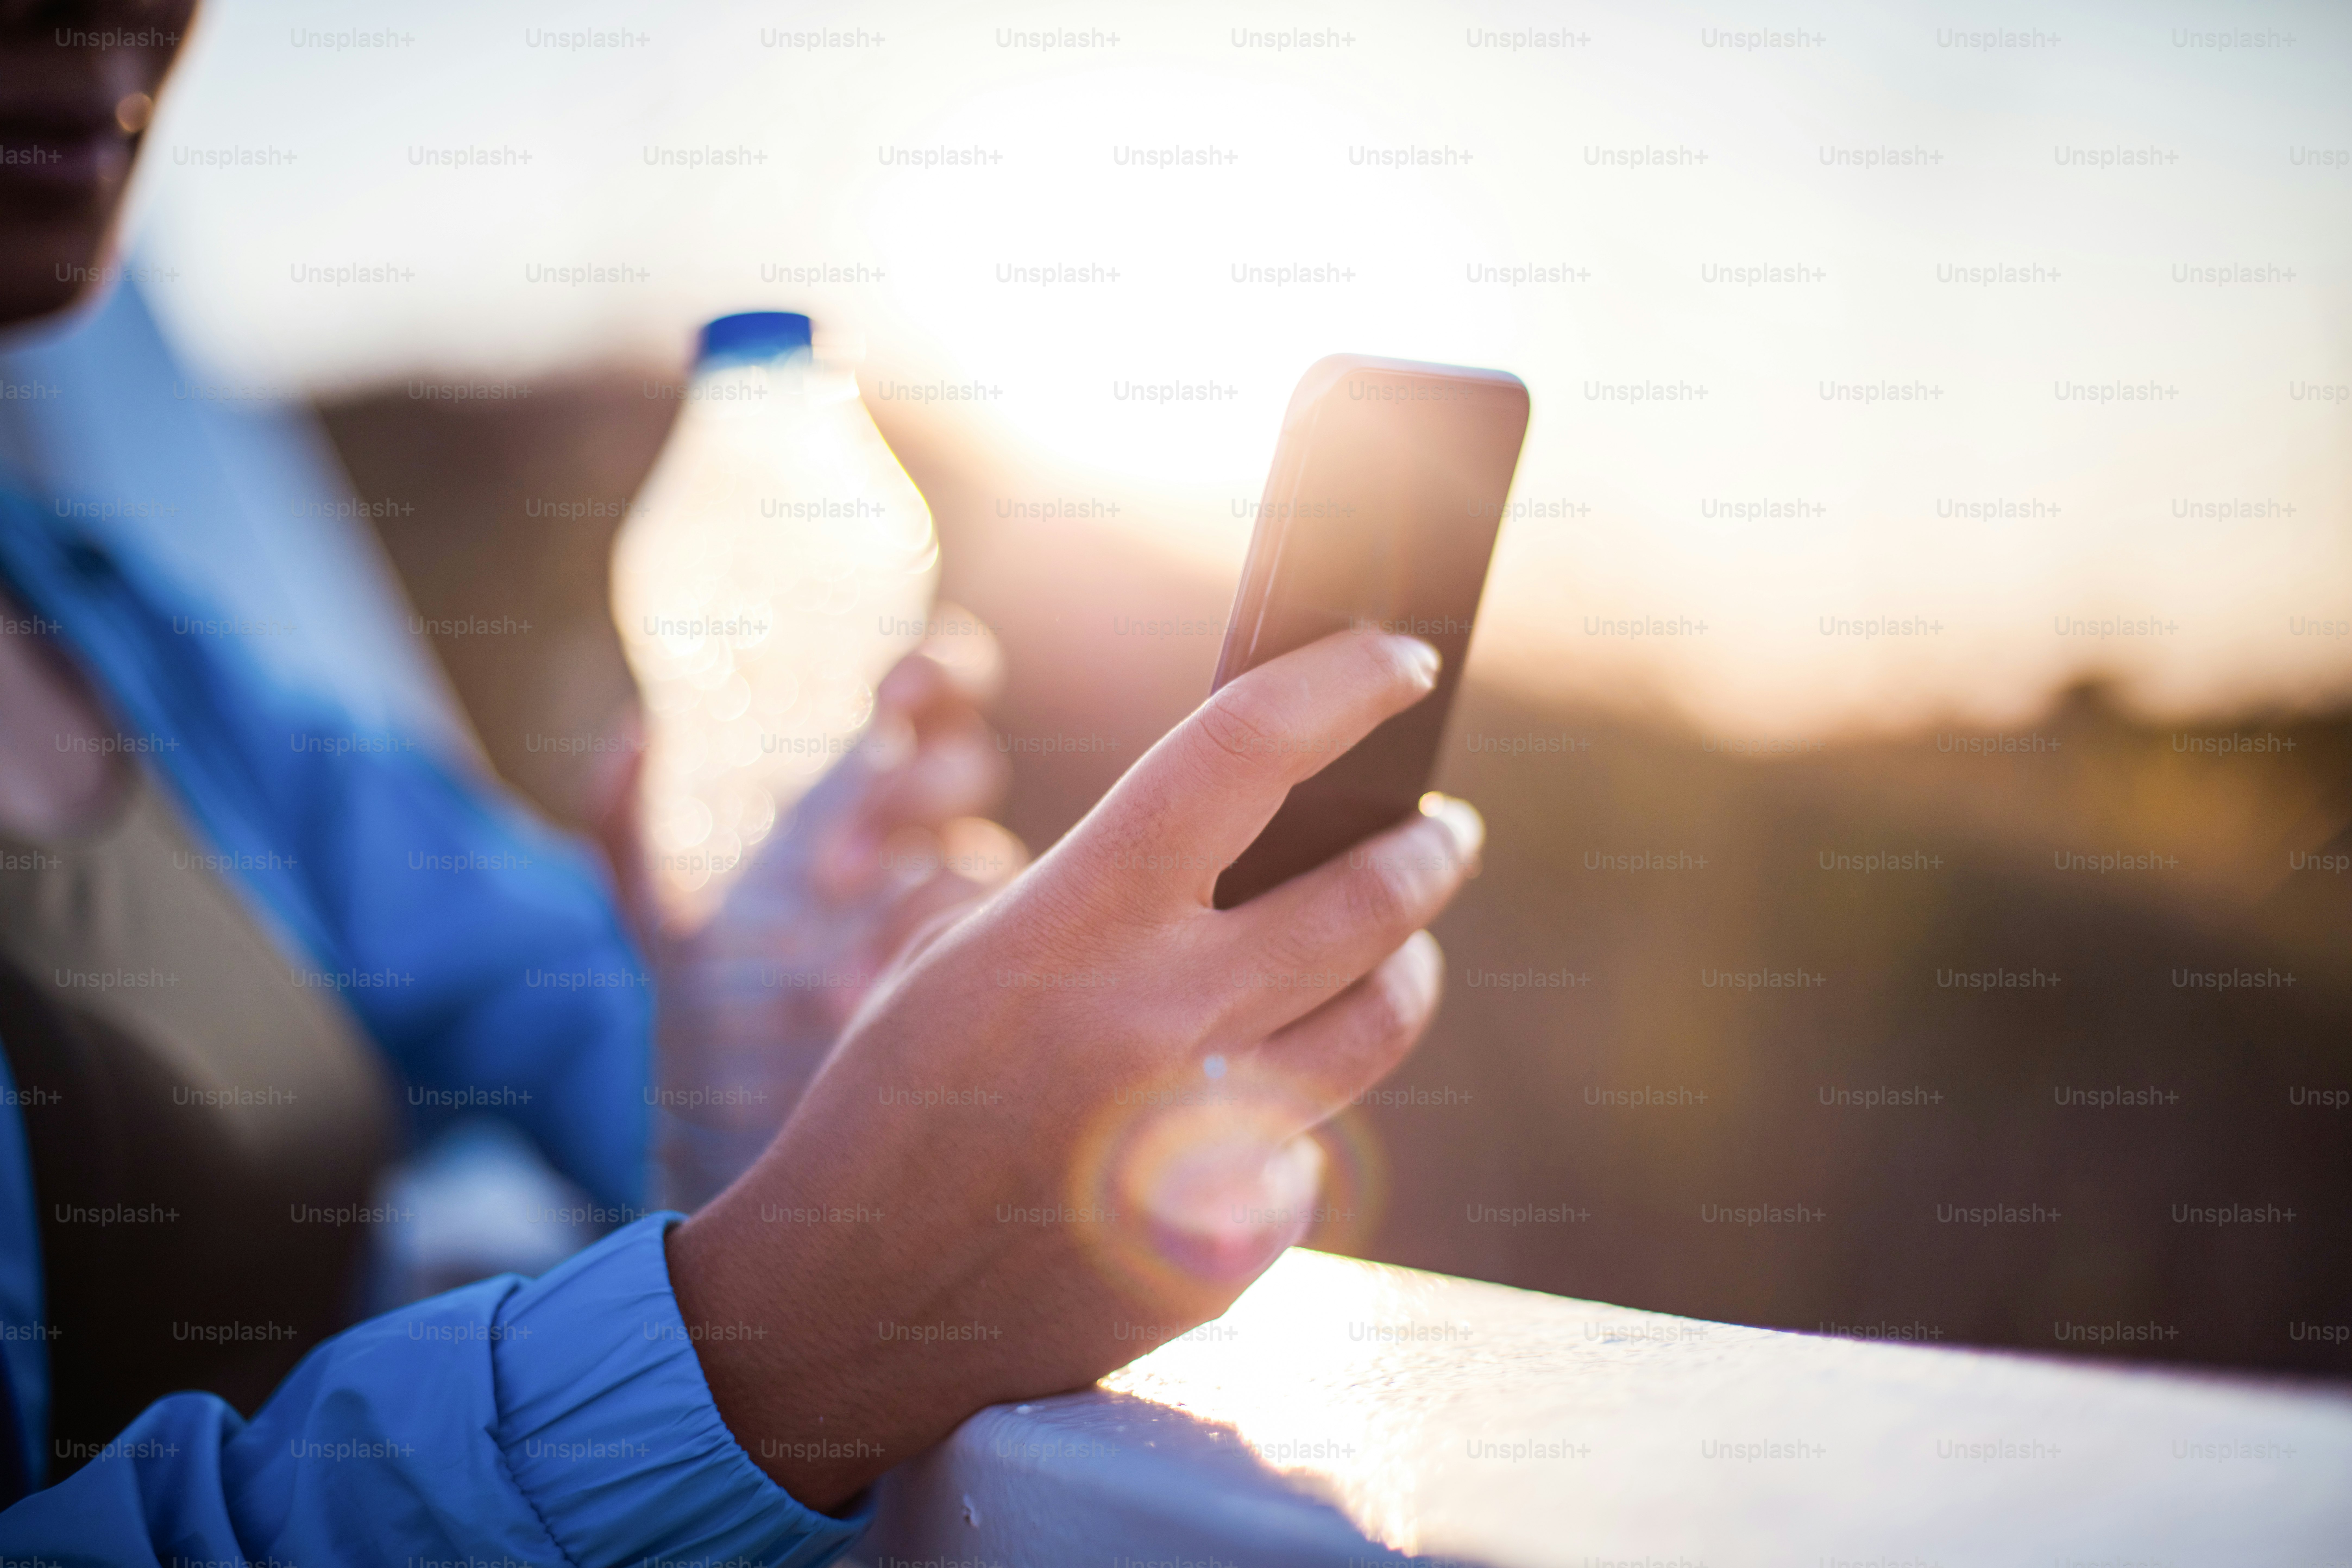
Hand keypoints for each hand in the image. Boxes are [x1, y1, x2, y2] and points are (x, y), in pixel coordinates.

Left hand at [649, 614, 1024, 1208]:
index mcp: (870, 794)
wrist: (738, 1137)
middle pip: (967, 766)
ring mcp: (966, 915)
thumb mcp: (654, 916)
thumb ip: (624, 821)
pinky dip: (926, 976)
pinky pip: (987, 956)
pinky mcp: (979, 987)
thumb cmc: (714, 1007)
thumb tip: (633, 733)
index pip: (943, 691)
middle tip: (828, 875)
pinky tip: (866, 1014)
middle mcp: (930, 841)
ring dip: (918, 901)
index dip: (936, 671)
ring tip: (832, 979)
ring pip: (985, 864)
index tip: (892, 692)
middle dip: (910, 794)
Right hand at [668, 628, 1483, 1508]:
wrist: (851, 1302)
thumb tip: (1246, 856)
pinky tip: (1234, 1123)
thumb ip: (1104, 904)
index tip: (1405, 659)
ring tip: (1402, 952)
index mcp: (1078, 923)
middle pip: (1370, 897)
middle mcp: (1161, 1022)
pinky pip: (1306, 1149)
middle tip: (1442, 829)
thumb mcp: (968, 961)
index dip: (1344, 685)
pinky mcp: (1235, 1240)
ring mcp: (1210, 1142)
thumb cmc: (896, 1102)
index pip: (1246, 751)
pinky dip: (1286, 1120)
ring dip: (1404, 970)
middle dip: (1426, 848)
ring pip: (1379, 1022)